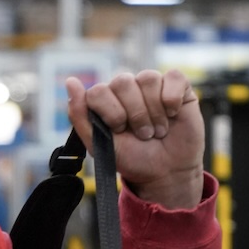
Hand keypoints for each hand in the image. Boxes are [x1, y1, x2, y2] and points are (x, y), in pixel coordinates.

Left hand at [65, 69, 204, 208]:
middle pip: (122, 82)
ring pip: (147, 78)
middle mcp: (126, 88)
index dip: (111, 113)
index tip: (120, 131)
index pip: (98, 91)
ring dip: (154, 112)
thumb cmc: (133, 159)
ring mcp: (151, 84)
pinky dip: (172, 99)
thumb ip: (80, 116)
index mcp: (105, 100)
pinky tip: (172, 114)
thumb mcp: (99, 145)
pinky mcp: (177, 85)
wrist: (166, 172)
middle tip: (143, 134)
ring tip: (158, 130)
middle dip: (134, 114)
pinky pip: (173, 77)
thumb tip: (70, 81)